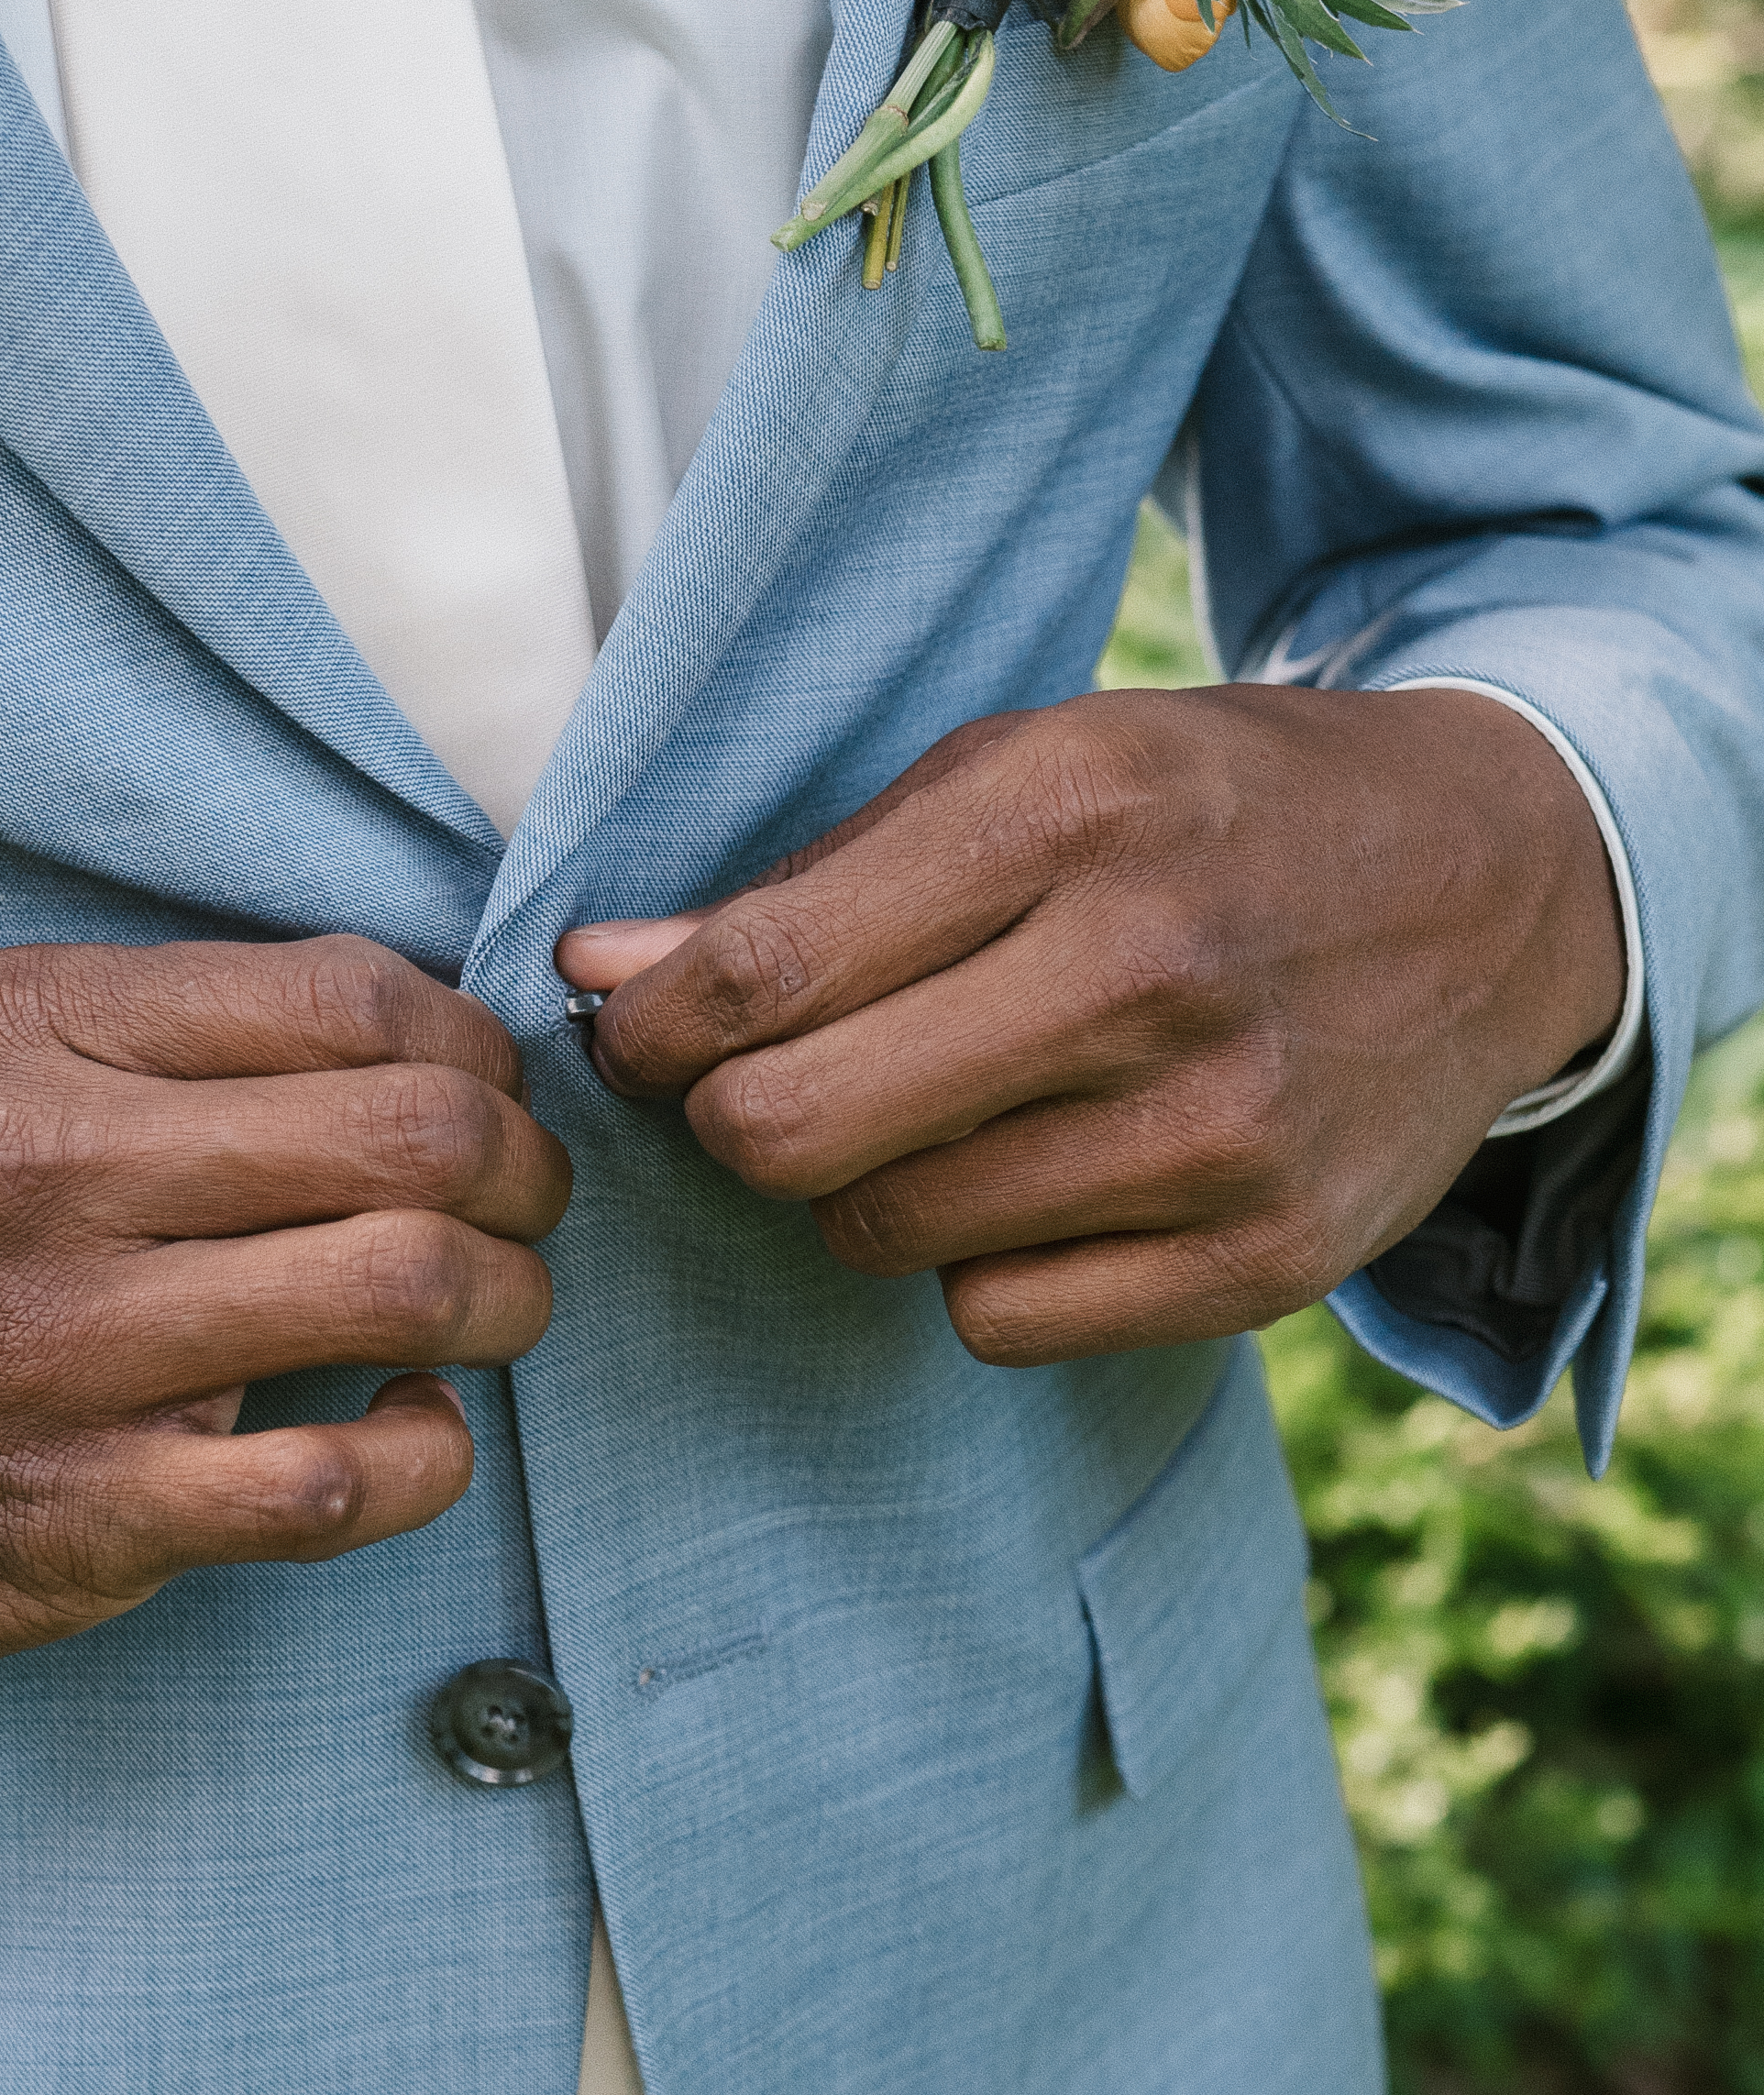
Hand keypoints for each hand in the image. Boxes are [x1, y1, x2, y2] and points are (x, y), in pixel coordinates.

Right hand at [0, 938, 569, 1692]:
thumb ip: (154, 1031)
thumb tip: (394, 1034)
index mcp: (35, 1037)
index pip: (355, 997)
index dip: (474, 1046)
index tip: (483, 1094)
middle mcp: (58, 1175)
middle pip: (417, 1132)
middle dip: (529, 1173)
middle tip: (525, 1207)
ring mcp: (71, 1355)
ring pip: (406, 1289)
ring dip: (504, 1306)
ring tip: (489, 1317)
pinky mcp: (78, 1520)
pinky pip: (332, 1486)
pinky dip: (424, 1459)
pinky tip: (407, 1434)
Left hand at [558, 685, 1624, 1366]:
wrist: (1493, 883)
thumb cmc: (1206, 814)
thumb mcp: (1022, 774)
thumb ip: (809, 883)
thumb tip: (600, 977)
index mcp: (1066, 811)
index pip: (763, 973)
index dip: (655, 1031)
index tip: (646, 1037)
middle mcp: (1147, 970)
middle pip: (795, 1132)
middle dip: (736, 1125)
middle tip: (763, 1091)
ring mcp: (1220, 1129)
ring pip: (888, 1236)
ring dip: (863, 1192)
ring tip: (930, 1117)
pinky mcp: (1271, 1257)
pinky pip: (1002, 1320)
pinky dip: (979, 1268)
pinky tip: (1036, 1183)